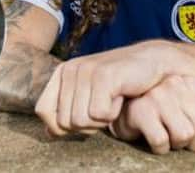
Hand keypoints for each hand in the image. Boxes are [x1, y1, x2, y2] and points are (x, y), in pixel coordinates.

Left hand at [35, 41, 185, 135]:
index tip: (84, 116)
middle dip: (86, 124)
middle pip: (63, 122)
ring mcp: (86, 70)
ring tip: (112, 100)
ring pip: (80, 121)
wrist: (151, 62)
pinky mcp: (103, 76)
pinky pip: (99, 115)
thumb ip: (68, 109)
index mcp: (62, 72)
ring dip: (101, 120)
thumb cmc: (120, 82)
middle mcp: (70, 69)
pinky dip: (113, 113)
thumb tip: (49, 132)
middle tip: (104, 107)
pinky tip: (120, 96)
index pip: (42, 111)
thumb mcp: (89, 95)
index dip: (61, 125)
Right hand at [109, 75, 194, 154]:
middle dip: (193, 141)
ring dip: (176, 144)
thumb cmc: (161, 114)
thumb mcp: (188, 106)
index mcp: (190, 80)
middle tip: (178, 136)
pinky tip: (153, 138)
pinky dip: (159, 148)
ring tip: (166, 134)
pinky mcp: (140, 111)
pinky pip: (161, 141)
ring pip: (184, 134)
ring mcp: (157, 96)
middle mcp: (174, 83)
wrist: (122, 109)